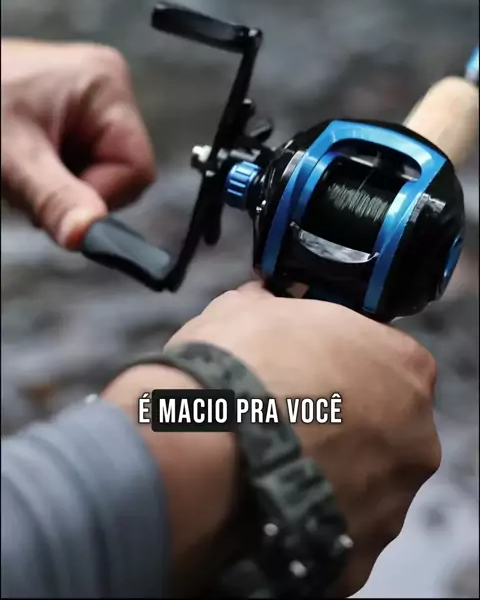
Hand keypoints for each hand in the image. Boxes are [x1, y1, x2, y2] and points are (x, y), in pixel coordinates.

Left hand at [1, 38, 154, 248]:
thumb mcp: (12, 158)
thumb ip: (54, 198)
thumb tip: (89, 237)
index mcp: (106, 85)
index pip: (136, 169)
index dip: (101, 196)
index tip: (53, 201)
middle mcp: (106, 88)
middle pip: (118, 172)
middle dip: (73, 190)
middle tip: (25, 182)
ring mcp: (88, 100)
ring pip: (96, 173)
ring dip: (57, 186)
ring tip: (16, 169)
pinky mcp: (69, 113)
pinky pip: (76, 162)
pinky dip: (48, 175)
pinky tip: (21, 162)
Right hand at [104, 282, 440, 596]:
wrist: (198, 451)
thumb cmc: (234, 370)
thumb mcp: (247, 308)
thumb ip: (272, 304)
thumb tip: (261, 298)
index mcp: (403, 366)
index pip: (381, 354)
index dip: (336, 357)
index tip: (303, 364)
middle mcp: (414, 437)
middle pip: (380, 421)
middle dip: (337, 415)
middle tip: (282, 411)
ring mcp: (390, 502)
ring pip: (360, 479)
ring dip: (322, 468)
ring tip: (263, 458)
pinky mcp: (355, 555)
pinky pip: (332, 526)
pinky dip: (304, 514)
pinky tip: (262, 497)